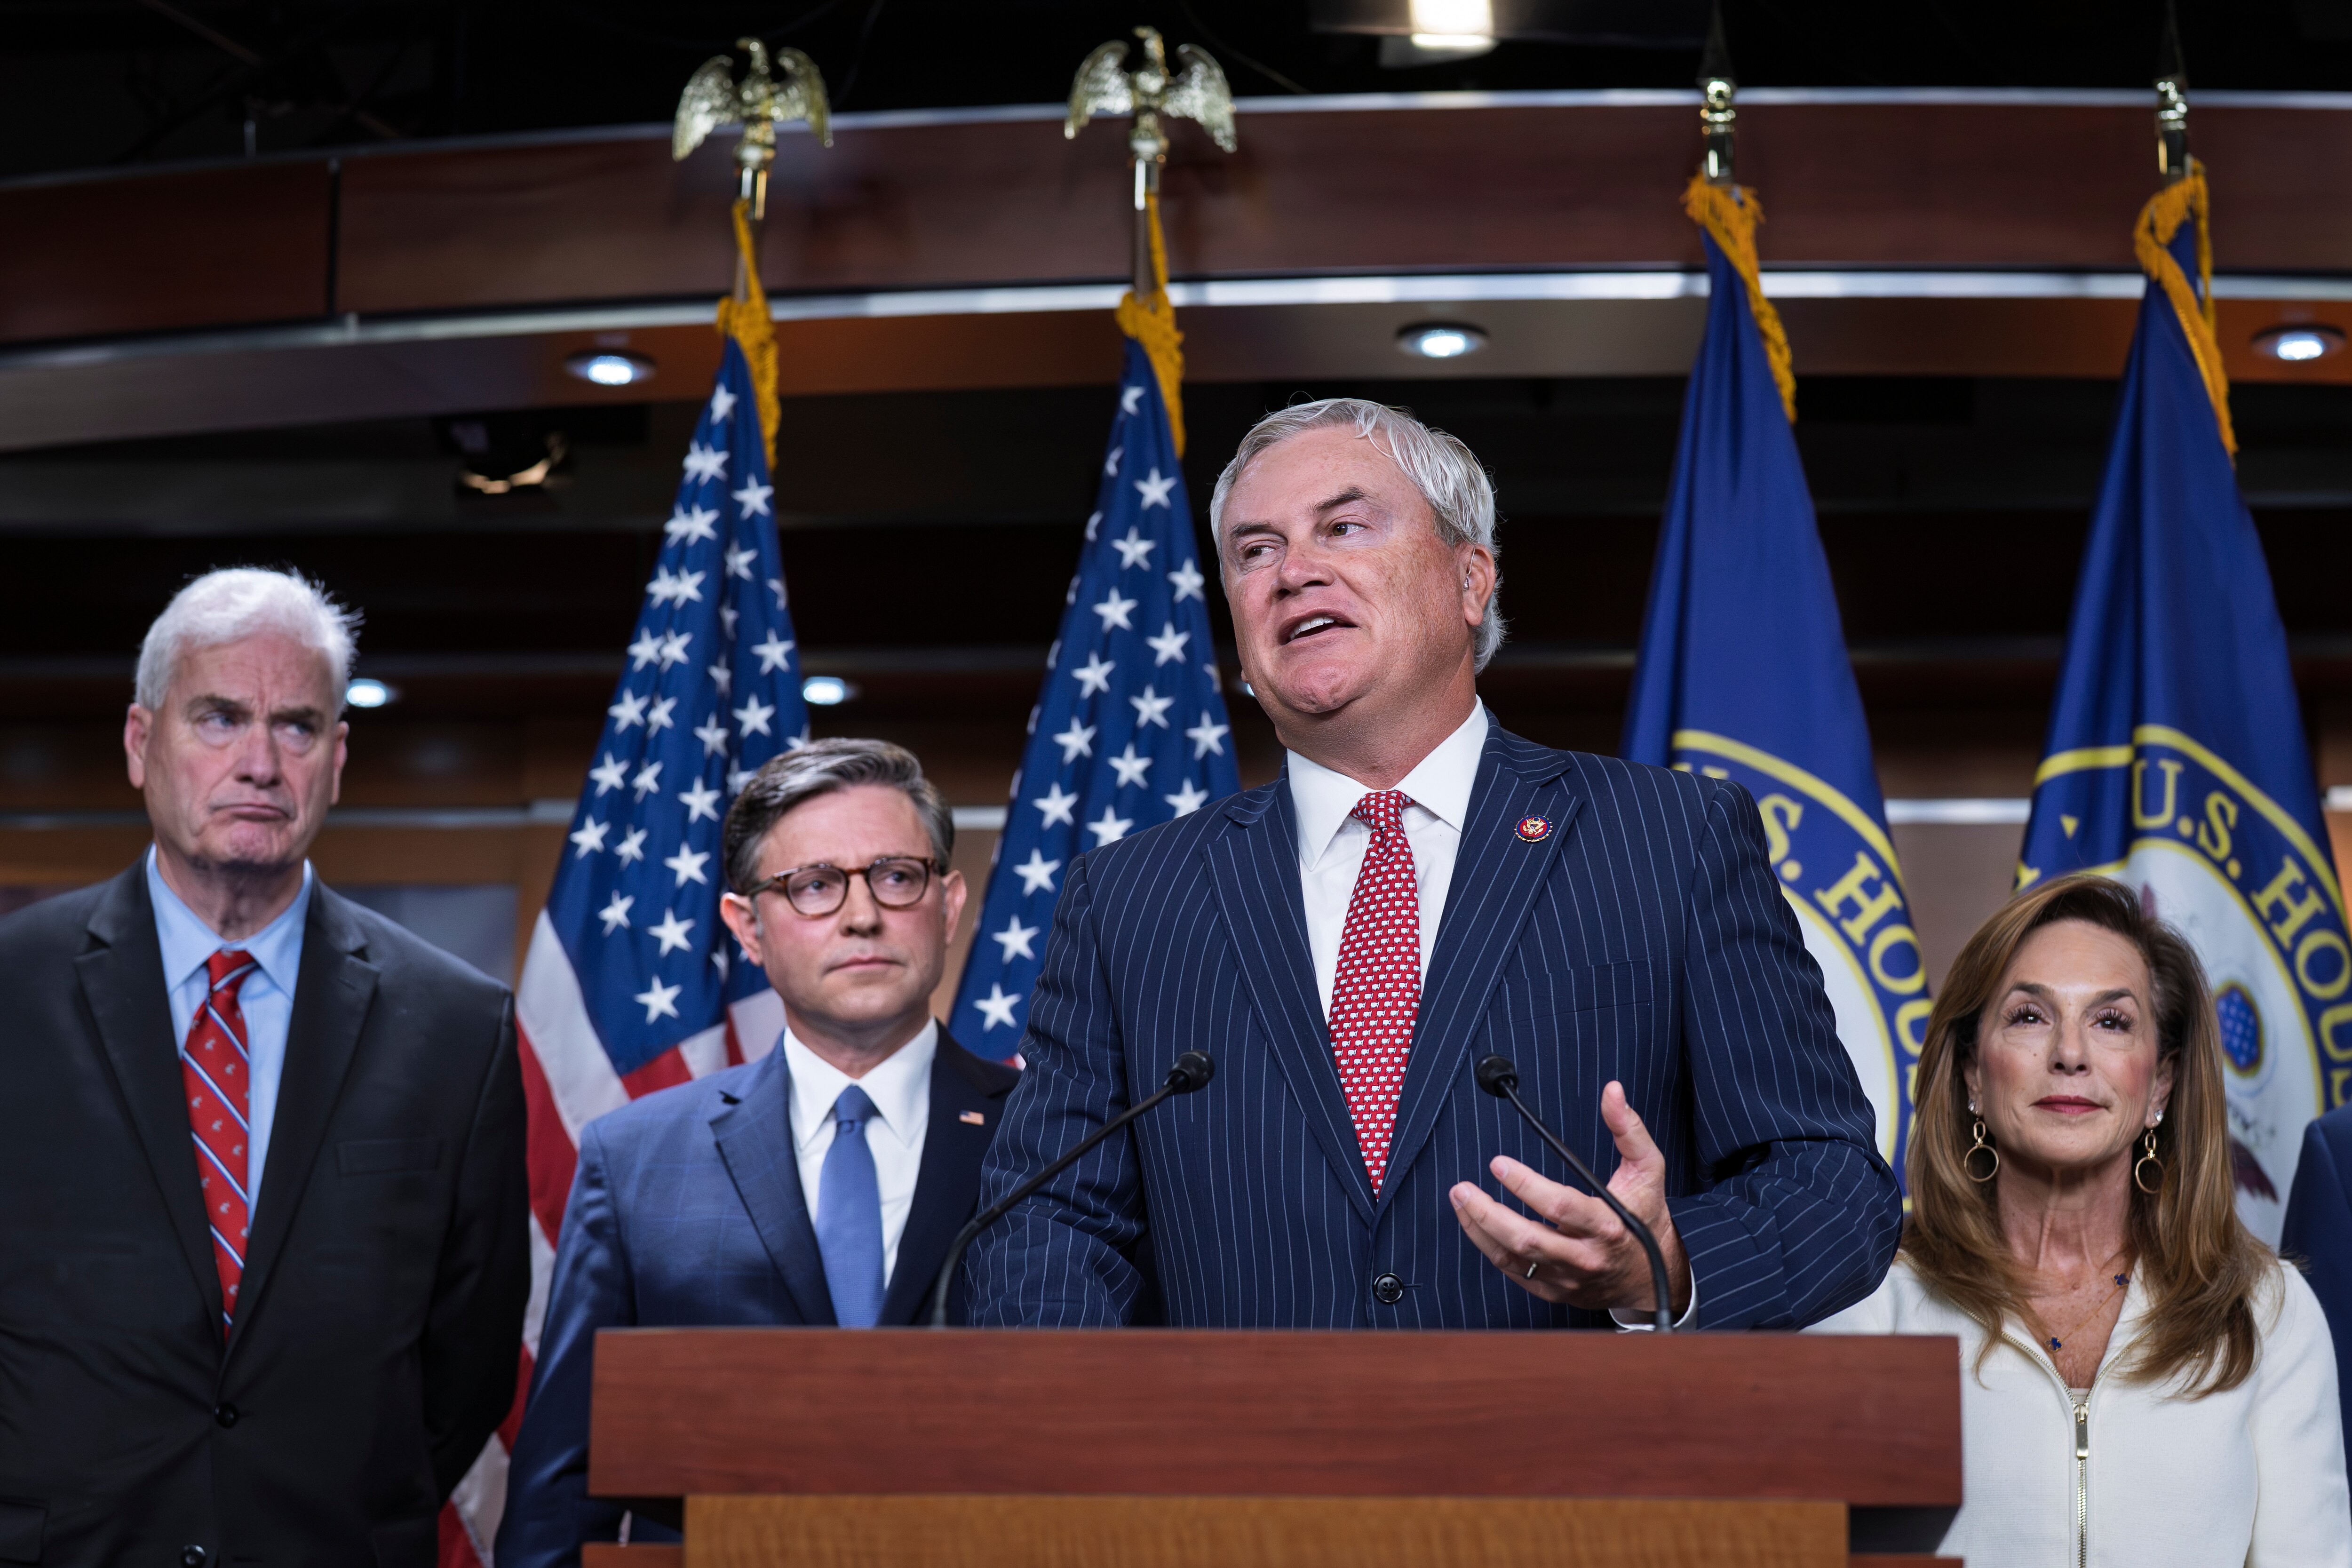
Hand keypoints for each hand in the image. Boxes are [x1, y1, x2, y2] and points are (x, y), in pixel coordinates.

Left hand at [1449, 1080, 1690, 1316]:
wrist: (1651, 1277)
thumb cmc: (1645, 1217)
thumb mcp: (1647, 1170)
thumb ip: (1628, 1129)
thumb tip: (1612, 1092)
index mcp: (1608, 1226)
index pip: (1560, 1208)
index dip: (1526, 1186)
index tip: (1499, 1164)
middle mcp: (1585, 1257)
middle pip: (1528, 1239)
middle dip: (1488, 1213)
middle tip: (1463, 1188)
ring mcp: (1567, 1278)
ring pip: (1513, 1258)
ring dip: (1479, 1228)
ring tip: (1460, 1199)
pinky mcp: (1553, 1290)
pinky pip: (1513, 1272)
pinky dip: (1488, 1246)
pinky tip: (1474, 1222)